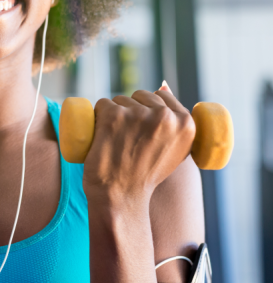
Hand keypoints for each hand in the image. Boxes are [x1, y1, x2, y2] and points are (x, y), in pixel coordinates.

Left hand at [82, 83, 195, 203]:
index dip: (147, 110)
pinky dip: (96, 116)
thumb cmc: (144, 175)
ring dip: (113, 115)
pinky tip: (101, 135)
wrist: (121, 198)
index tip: (142, 131)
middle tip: (127, 140)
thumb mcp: (173, 150)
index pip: (161, 96)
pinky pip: (101, 104)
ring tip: (116, 142)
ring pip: (119, 100)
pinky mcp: (113, 116)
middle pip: (139, 96)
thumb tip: (163, 84)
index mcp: (186, 123)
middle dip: (130, 111)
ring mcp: (138, 114)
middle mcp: (164, 116)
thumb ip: (175, 121)